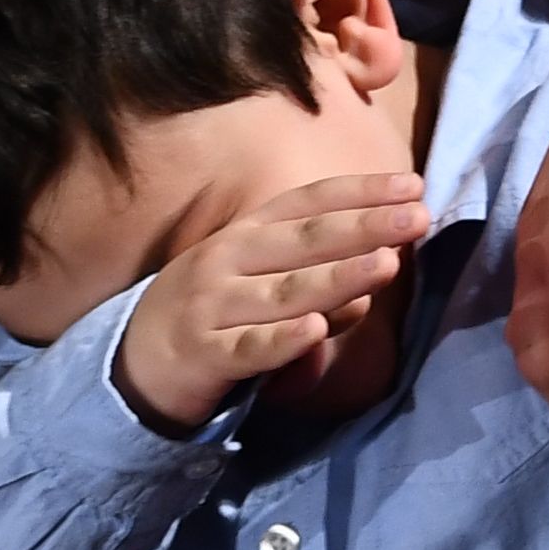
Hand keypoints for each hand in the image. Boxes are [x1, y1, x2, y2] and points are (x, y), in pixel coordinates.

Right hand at [119, 169, 431, 434]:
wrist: (132, 366)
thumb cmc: (212, 315)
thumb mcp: (259, 285)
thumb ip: (317, 277)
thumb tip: (382, 268)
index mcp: (245, 234)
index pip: (308, 203)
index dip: (359, 191)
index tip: (411, 183)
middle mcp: (228, 259)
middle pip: (305, 239)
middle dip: (365, 225)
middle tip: (416, 215)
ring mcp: (214, 306)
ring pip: (286, 292)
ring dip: (338, 276)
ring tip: (387, 263)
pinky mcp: (205, 355)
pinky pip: (250, 348)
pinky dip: (283, 340)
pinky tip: (315, 329)